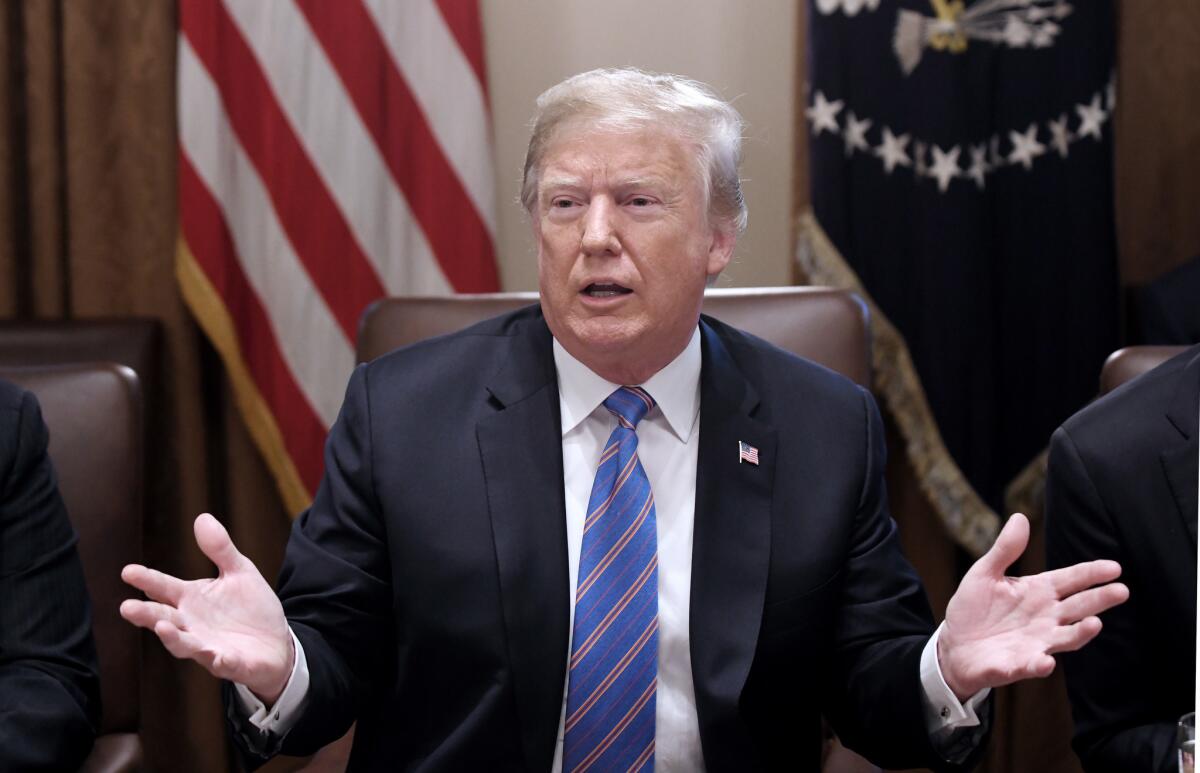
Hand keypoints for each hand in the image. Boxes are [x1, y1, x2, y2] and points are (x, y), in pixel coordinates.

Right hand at [120, 513, 293, 703]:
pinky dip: (219, 660)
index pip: (165, 588)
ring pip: (185, 644)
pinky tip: (217, 656)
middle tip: (126, 607)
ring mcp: (209, 646)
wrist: (277, 643)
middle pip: (165, 618)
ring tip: (161, 626)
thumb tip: (201, 517)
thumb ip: (220, 549)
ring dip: (173, 638)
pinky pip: (222, 663)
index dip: (147, 580)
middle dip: (146, 614)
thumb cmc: (251, 608)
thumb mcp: (239, 572)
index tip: (127, 571)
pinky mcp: (230, 663)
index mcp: (193, 600)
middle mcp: (193, 625)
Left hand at [938, 512, 1128, 700]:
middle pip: (1078, 607)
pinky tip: (1046, 661)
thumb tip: (1020, 517)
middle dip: (1100, 600)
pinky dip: (1039, 664)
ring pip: (1065, 638)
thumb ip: (1005, 550)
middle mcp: (1044, 618)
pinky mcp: (1017, 665)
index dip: (1091, 573)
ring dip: (1080, 633)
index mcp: (1038, 592)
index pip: (1071, 580)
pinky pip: (1032, 666)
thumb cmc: (974, 608)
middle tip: (1121, 590)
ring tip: (1095, 624)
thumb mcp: (985, 573)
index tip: (1114, 567)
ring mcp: (1035, 643)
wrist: (953, 645)